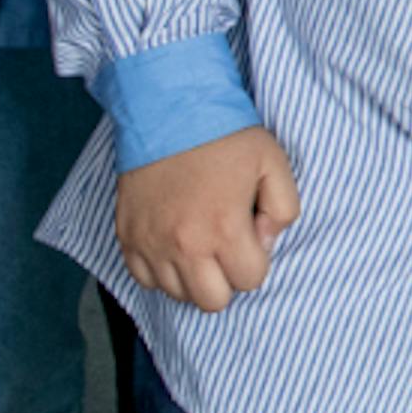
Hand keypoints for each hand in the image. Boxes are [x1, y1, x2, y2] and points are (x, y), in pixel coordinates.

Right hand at [113, 125, 298, 313]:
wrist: (168, 111)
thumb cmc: (225, 137)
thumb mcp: (275, 164)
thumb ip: (284, 210)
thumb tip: (265, 242)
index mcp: (225, 228)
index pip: (250, 281)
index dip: (256, 259)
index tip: (249, 234)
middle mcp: (184, 244)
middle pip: (212, 301)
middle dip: (227, 279)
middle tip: (226, 248)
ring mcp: (151, 243)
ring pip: (177, 294)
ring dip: (194, 277)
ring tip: (200, 244)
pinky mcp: (127, 237)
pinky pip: (144, 280)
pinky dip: (161, 271)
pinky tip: (174, 246)